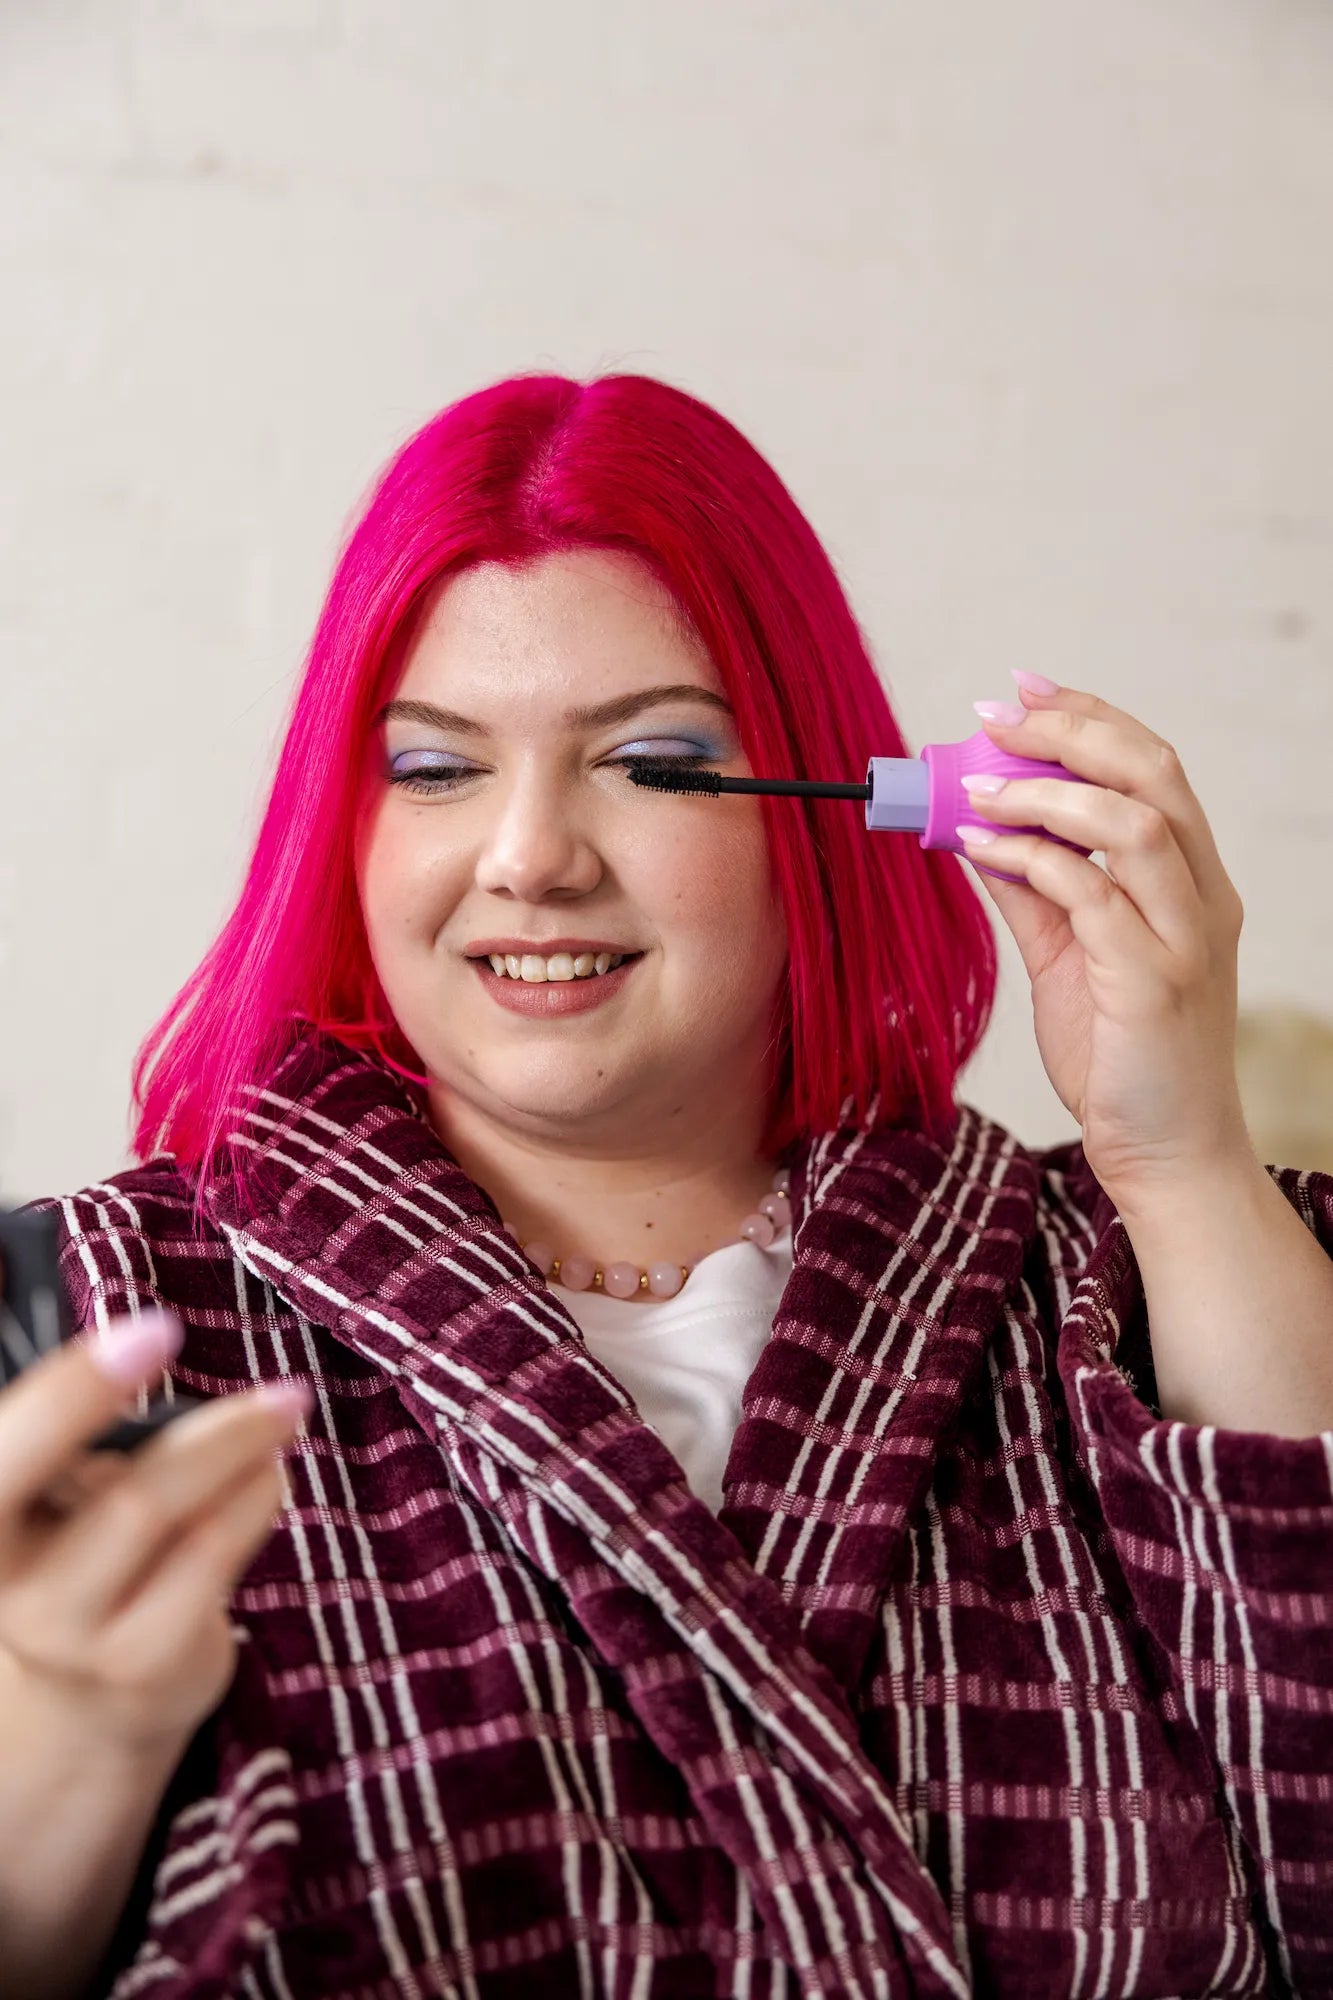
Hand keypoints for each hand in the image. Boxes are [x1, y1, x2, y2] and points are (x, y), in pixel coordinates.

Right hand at [0, 1295, 310, 1755]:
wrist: (85, 1693)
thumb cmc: (79, 1550)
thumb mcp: (57, 1490)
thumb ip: (84, 1436)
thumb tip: (162, 1354)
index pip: (9, 1450)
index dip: (74, 1391)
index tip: (157, 1332)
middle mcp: (12, 1585)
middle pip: (129, 1501)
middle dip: (218, 1437)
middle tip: (287, 1391)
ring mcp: (77, 1635)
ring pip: (193, 1532)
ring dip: (253, 1461)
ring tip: (285, 1416)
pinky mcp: (141, 1660)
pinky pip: (216, 1562)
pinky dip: (256, 1502)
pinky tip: (270, 1474)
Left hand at [956, 673, 1256, 1205]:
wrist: (1164, 1156)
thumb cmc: (1123, 1058)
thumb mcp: (1070, 958)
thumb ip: (1036, 893)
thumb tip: (979, 829)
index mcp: (1191, 886)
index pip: (1154, 770)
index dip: (1091, 717)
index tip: (1024, 689)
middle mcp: (1203, 902)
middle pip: (1155, 776)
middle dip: (1072, 731)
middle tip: (995, 716)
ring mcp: (1186, 942)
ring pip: (1135, 825)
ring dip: (1047, 793)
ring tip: (979, 785)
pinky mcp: (1154, 985)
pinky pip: (1092, 897)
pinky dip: (1032, 860)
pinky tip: (982, 847)